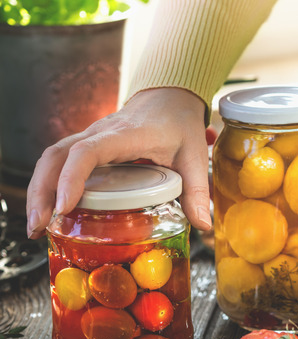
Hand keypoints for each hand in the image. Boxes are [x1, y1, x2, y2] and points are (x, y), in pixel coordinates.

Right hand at [26, 88, 211, 238]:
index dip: (71, 179)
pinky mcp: (87, 146)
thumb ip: (197, 190)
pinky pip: (58, 161)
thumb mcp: (194, 156)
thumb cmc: (180, 124)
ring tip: (38, 225)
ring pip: (51, 158)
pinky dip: (48, 184)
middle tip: (40, 227)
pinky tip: (50, 210)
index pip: (86, 152)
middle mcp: (99, 134)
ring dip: (39, 190)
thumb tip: (202, 225)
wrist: (170, 97)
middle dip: (42, 192)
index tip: (65, 207)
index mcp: (124, 135)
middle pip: (56, 157)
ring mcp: (89, 138)